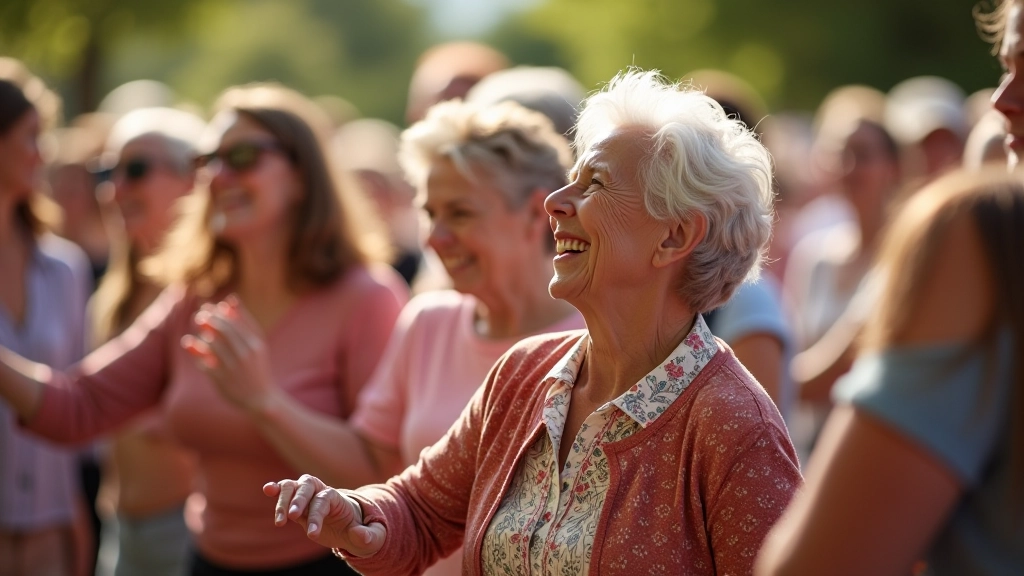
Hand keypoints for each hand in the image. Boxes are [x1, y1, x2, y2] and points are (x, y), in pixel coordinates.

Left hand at [181, 295, 276, 412]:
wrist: (261, 398)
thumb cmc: (257, 367)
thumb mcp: (256, 343)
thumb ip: (244, 322)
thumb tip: (230, 299)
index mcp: (256, 344)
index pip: (233, 321)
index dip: (217, 312)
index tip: (208, 308)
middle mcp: (246, 354)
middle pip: (222, 330)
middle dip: (208, 320)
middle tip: (198, 317)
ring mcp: (235, 368)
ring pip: (212, 346)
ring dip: (200, 339)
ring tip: (193, 337)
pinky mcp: (223, 380)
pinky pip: (205, 364)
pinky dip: (199, 357)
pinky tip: (196, 353)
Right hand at [263, 475, 385, 556]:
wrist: (351, 526)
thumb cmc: (360, 530)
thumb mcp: (372, 537)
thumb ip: (369, 536)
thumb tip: (358, 533)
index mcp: (338, 498)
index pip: (324, 500)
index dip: (317, 514)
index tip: (312, 534)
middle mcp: (321, 492)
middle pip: (307, 486)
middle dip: (298, 500)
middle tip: (292, 517)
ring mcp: (308, 496)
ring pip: (293, 487)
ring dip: (283, 499)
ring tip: (279, 521)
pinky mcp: (297, 504)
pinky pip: (285, 492)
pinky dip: (276, 489)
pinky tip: (267, 489)